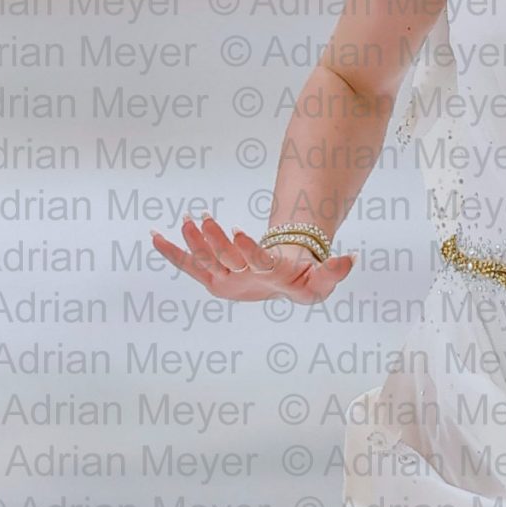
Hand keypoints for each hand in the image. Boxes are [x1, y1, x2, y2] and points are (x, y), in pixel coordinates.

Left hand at [149, 215, 354, 305]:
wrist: (284, 288)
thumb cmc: (303, 282)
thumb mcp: (322, 281)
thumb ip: (334, 272)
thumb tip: (350, 259)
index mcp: (269, 279)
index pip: (256, 264)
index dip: (245, 249)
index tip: (235, 229)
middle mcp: (243, 281)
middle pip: (225, 261)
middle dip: (213, 240)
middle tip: (204, 218)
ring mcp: (225, 279)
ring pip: (205, 261)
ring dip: (193, 242)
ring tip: (186, 219)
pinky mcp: (212, 276)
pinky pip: (188, 264)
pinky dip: (171, 252)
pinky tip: (154, 236)